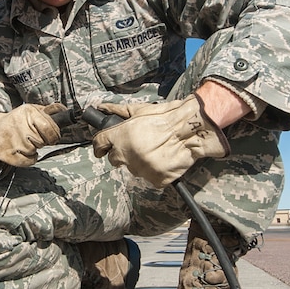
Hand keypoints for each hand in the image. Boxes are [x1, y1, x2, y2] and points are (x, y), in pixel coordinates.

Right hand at [0, 103, 64, 165]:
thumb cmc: (18, 121)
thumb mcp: (33, 110)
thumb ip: (50, 111)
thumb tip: (64, 110)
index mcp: (28, 112)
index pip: (49, 128)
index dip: (53, 135)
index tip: (51, 136)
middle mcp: (19, 125)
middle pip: (42, 142)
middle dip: (41, 142)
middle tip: (33, 137)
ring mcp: (11, 140)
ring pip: (34, 151)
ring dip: (33, 150)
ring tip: (24, 142)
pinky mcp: (5, 153)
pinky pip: (27, 161)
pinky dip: (28, 159)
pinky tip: (22, 151)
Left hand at [92, 94, 229, 187]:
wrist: (190, 130)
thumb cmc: (166, 118)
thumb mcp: (140, 110)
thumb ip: (117, 111)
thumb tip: (100, 108)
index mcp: (120, 136)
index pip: (99, 144)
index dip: (101, 146)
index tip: (103, 149)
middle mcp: (127, 154)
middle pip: (115, 160)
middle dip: (122, 154)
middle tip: (138, 146)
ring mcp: (141, 169)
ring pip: (134, 169)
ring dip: (140, 163)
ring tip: (155, 150)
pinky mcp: (156, 179)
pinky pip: (151, 179)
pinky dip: (155, 172)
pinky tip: (162, 160)